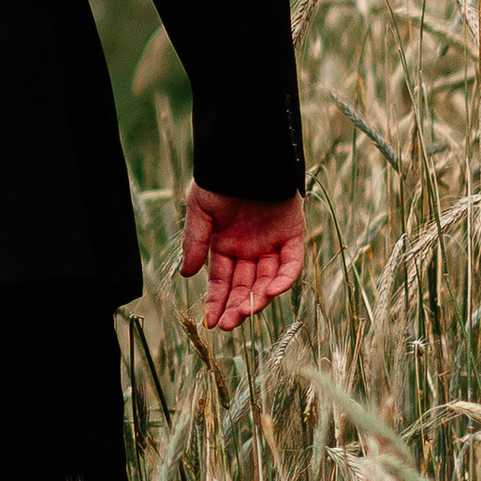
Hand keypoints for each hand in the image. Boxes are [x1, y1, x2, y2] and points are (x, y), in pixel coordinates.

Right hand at [181, 183, 305, 332]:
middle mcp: (249, 249)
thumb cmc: (220, 181)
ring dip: (258, 298)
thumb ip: (195, 242)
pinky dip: (284, 279)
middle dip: (236, 306)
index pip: (221, 281)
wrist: (247, 156)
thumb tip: (186, 274)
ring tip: (246, 312)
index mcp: (226, 246)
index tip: (210, 322)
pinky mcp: (294, 235)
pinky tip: (271, 291)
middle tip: (229, 324)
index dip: (216, 302)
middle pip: (244, 286)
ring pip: (267, 280)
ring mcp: (272, 244)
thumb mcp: (200, 212)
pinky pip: (291, 263)